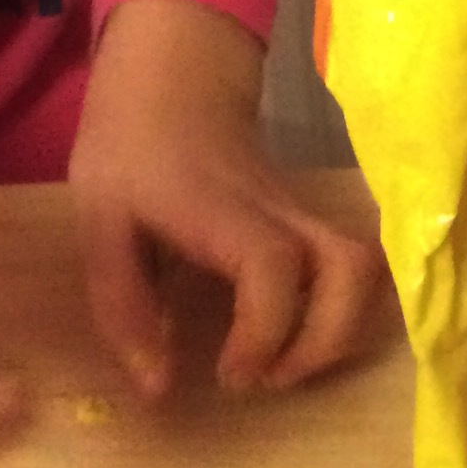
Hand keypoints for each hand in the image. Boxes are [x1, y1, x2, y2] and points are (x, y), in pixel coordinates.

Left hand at [68, 0, 382, 397]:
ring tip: (284, 364)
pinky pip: (352, 269)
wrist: (171, 79)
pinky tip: (294, 335)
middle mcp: (279, 211)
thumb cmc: (130, 149)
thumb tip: (158, 388)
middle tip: (268, 377)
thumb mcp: (99, 223)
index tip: (232, 374)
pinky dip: (341, 313)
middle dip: (327, 341)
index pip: (273, 266)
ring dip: (341, 331)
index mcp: (221, 210)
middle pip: (352, 268)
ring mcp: (303, 213)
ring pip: (367, 268)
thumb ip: (123, 305)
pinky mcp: (310, 221)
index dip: (265, 331)